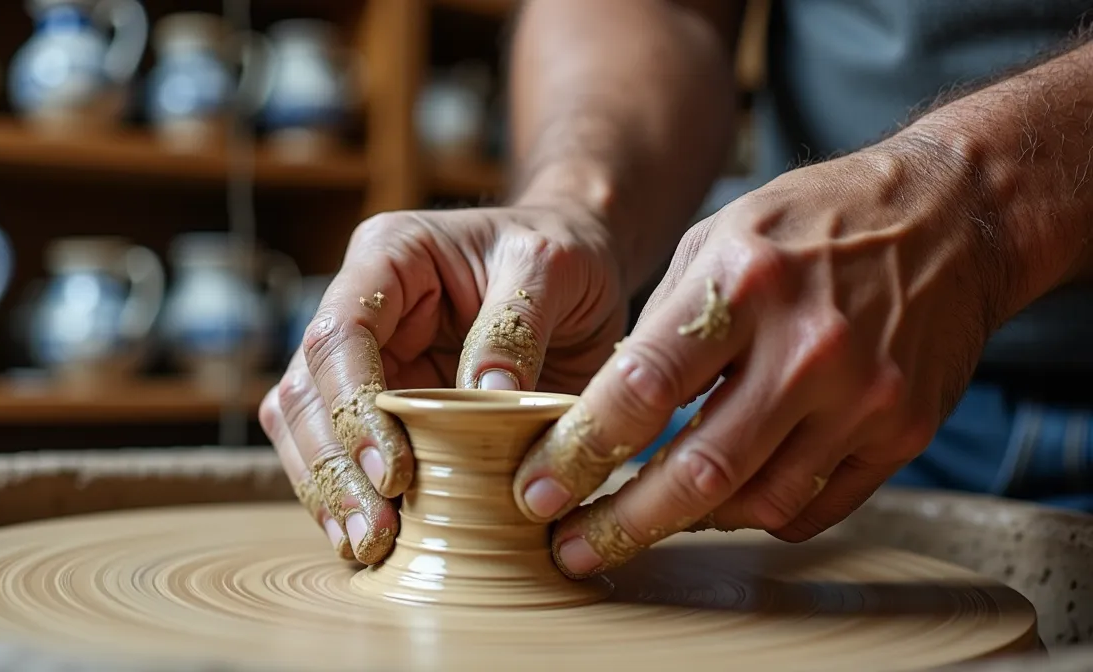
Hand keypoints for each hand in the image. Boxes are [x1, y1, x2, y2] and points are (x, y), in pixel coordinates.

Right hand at [259, 199, 627, 563]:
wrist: (576, 258)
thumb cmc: (560, 252)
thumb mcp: (551, 269)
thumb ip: (516, 326)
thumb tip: (486, 399)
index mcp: (388, 256)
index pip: (340, 333)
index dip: (353, 405)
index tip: (392, 471)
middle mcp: (360, 305)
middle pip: (307, 388)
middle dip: (332, 465)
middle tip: (375, 531)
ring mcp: (366, 356)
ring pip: (305, 425)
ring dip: (328, 488)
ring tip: (365, 545)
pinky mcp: (383, 401)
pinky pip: (340, 450)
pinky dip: (348, 494)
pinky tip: (371, 540)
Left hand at [512, 135, 999, 578]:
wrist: (954, 217)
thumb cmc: (816, 222)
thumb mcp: (719, 237)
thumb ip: (663, 322)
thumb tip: (609, 407)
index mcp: (743, 283)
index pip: (642, 387)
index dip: (579, 450)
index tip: (539, 488)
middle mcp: (807, 345)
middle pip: (699, 468)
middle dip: (622, 521)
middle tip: (572, 547)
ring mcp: (862, 395)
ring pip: (756, 502)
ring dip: (689, 521)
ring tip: (646, 518)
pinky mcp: (902, 429)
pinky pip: (814, 506)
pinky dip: (757, 513)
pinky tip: (724, 503)